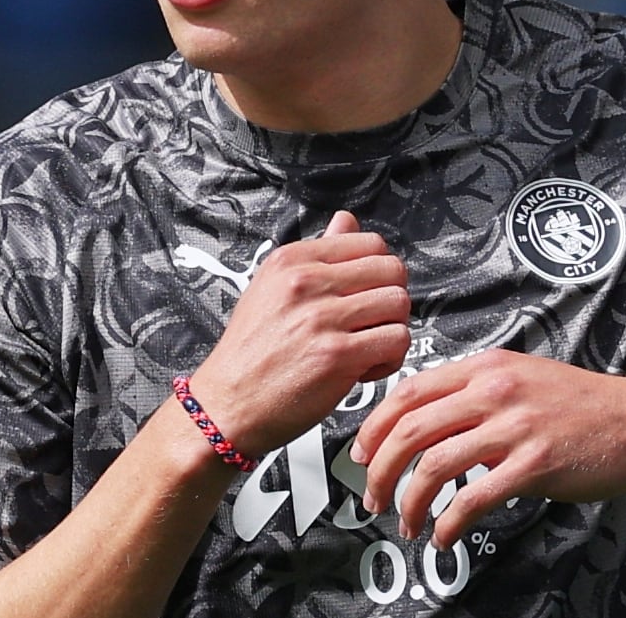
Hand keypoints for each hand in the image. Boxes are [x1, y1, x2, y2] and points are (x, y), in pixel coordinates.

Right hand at [188, 211, 410, 456]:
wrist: (226, 405)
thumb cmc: (250, 353)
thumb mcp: (271, 288)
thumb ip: (316, 255)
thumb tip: (346, 221)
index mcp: (292, 260)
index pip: (370, 243)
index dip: (378, 272)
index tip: (366, 294)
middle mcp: (306, 282)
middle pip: (392, 270)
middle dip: (391, 299)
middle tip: (373, 322)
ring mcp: (321, 318)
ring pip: (398, 304)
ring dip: (392, 329)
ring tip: (367, 347)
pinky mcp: (336, 355)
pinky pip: (396, 341)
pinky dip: (389, 359)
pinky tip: (365, 368)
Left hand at [350, 350, 625, 545]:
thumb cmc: (578, 403)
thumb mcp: (518, 377)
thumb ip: (471, 395)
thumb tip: (426, 427)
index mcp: (483, 368)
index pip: (407, 393)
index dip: (373, 428)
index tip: (361, 455)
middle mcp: (492, 391)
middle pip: (409, 430)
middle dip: (379, 470)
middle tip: (372, 497)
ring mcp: (513, 427)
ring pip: (434, 465)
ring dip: (409, 501)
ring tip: (407, 522)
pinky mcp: (534, 464)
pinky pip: (473, 498)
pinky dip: (448, 523)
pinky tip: (445, 535)